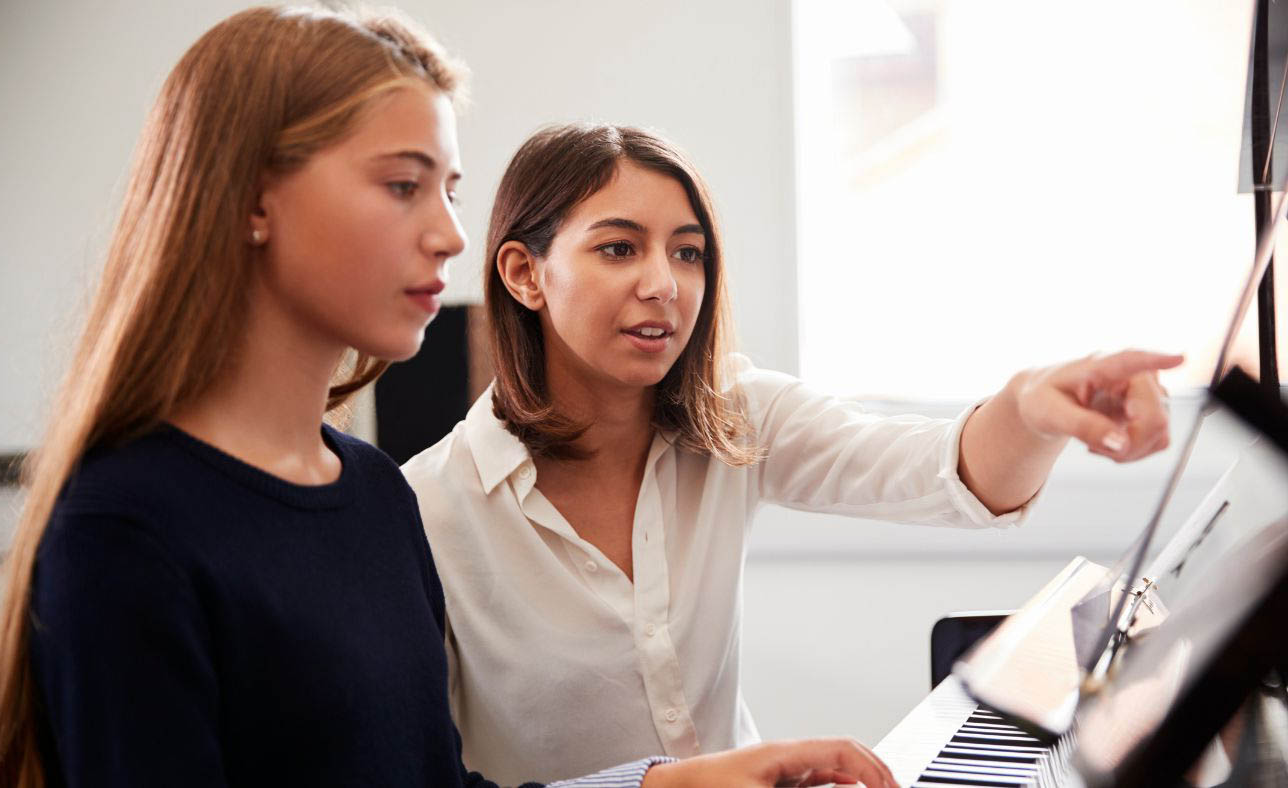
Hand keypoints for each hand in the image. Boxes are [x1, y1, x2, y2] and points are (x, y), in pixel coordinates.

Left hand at [640, 738, 897, 787]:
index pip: (843, 750)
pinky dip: (840, 786)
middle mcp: (789, 756)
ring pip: (834, 768)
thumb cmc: (707, 787)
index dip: (873, 767)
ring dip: (859, 780)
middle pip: (844, 756)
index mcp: (787, 752)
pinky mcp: (776, 783)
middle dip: (875, 772)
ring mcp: (784, 769)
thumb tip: (839, 786)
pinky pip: (818, 780)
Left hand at [1011, 349, 1182, 461]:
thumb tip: (1120, 443)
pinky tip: (1109, 442)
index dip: (1157, 360)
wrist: (1044, 401)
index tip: (1180, 358)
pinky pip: (1158, 441)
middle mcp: (1133, 374)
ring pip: (1160, 433)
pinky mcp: (1150, 411)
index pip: (1133, 360)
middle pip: (1155, 417)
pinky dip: (1133, 451)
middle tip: (1093, 447)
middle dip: (1128, 444)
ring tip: (1095, 441)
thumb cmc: (1043, 398)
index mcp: (1102, 364)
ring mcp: (1146, 393)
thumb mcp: (1050, 413)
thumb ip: (1083, 426)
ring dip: (1128, 450)